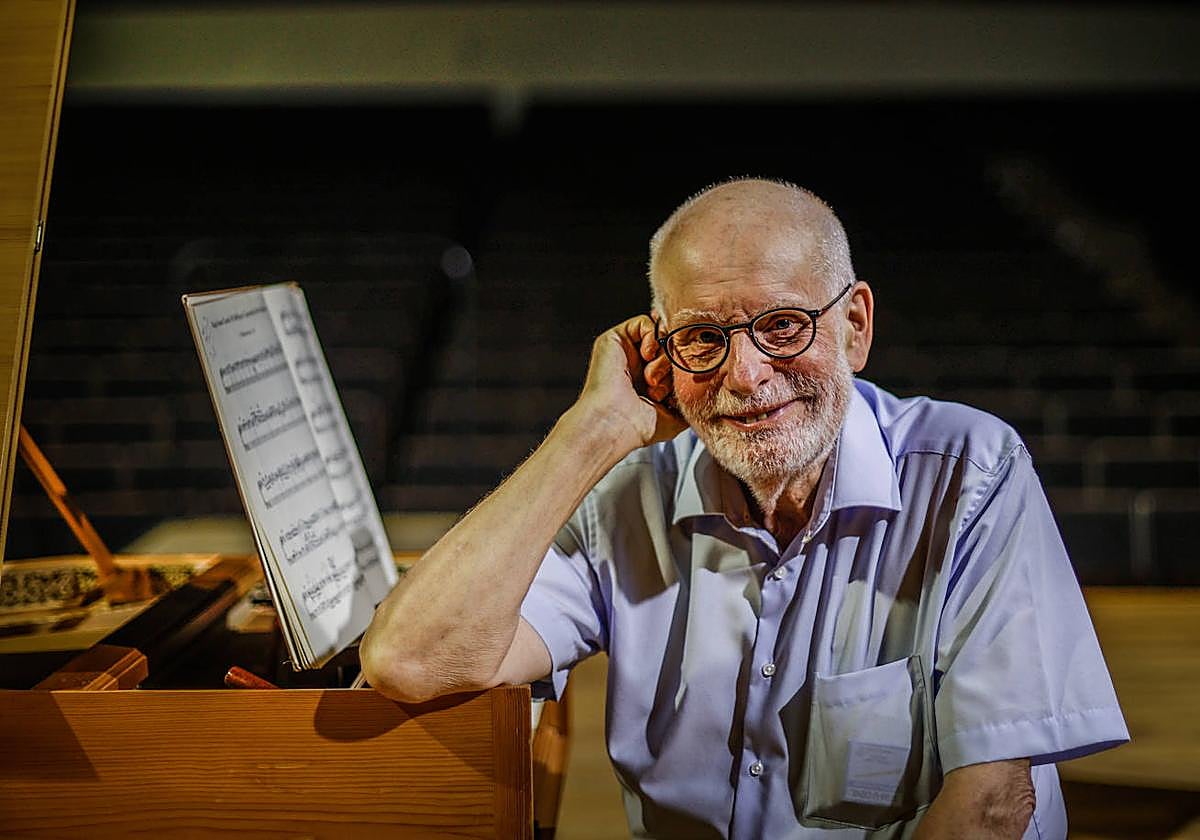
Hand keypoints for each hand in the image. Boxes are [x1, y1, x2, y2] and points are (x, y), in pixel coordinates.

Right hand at [575, 315, 686, 452]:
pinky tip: (647, 357)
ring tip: (652, 378)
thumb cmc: (640, 424)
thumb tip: (707, 389)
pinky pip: (644, 323)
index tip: (679, 386)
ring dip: (663, 355)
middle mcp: (638, 364)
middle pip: (670, 346)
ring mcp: (627, 351)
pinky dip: (652, 337)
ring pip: (660, 335)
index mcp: (650, 380)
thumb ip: (689, 400)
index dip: (682, 368)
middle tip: (663, 387)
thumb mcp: (675, 416)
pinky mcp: (615, 339)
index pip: (675, 360)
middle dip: (673, 364)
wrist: (616, 423)